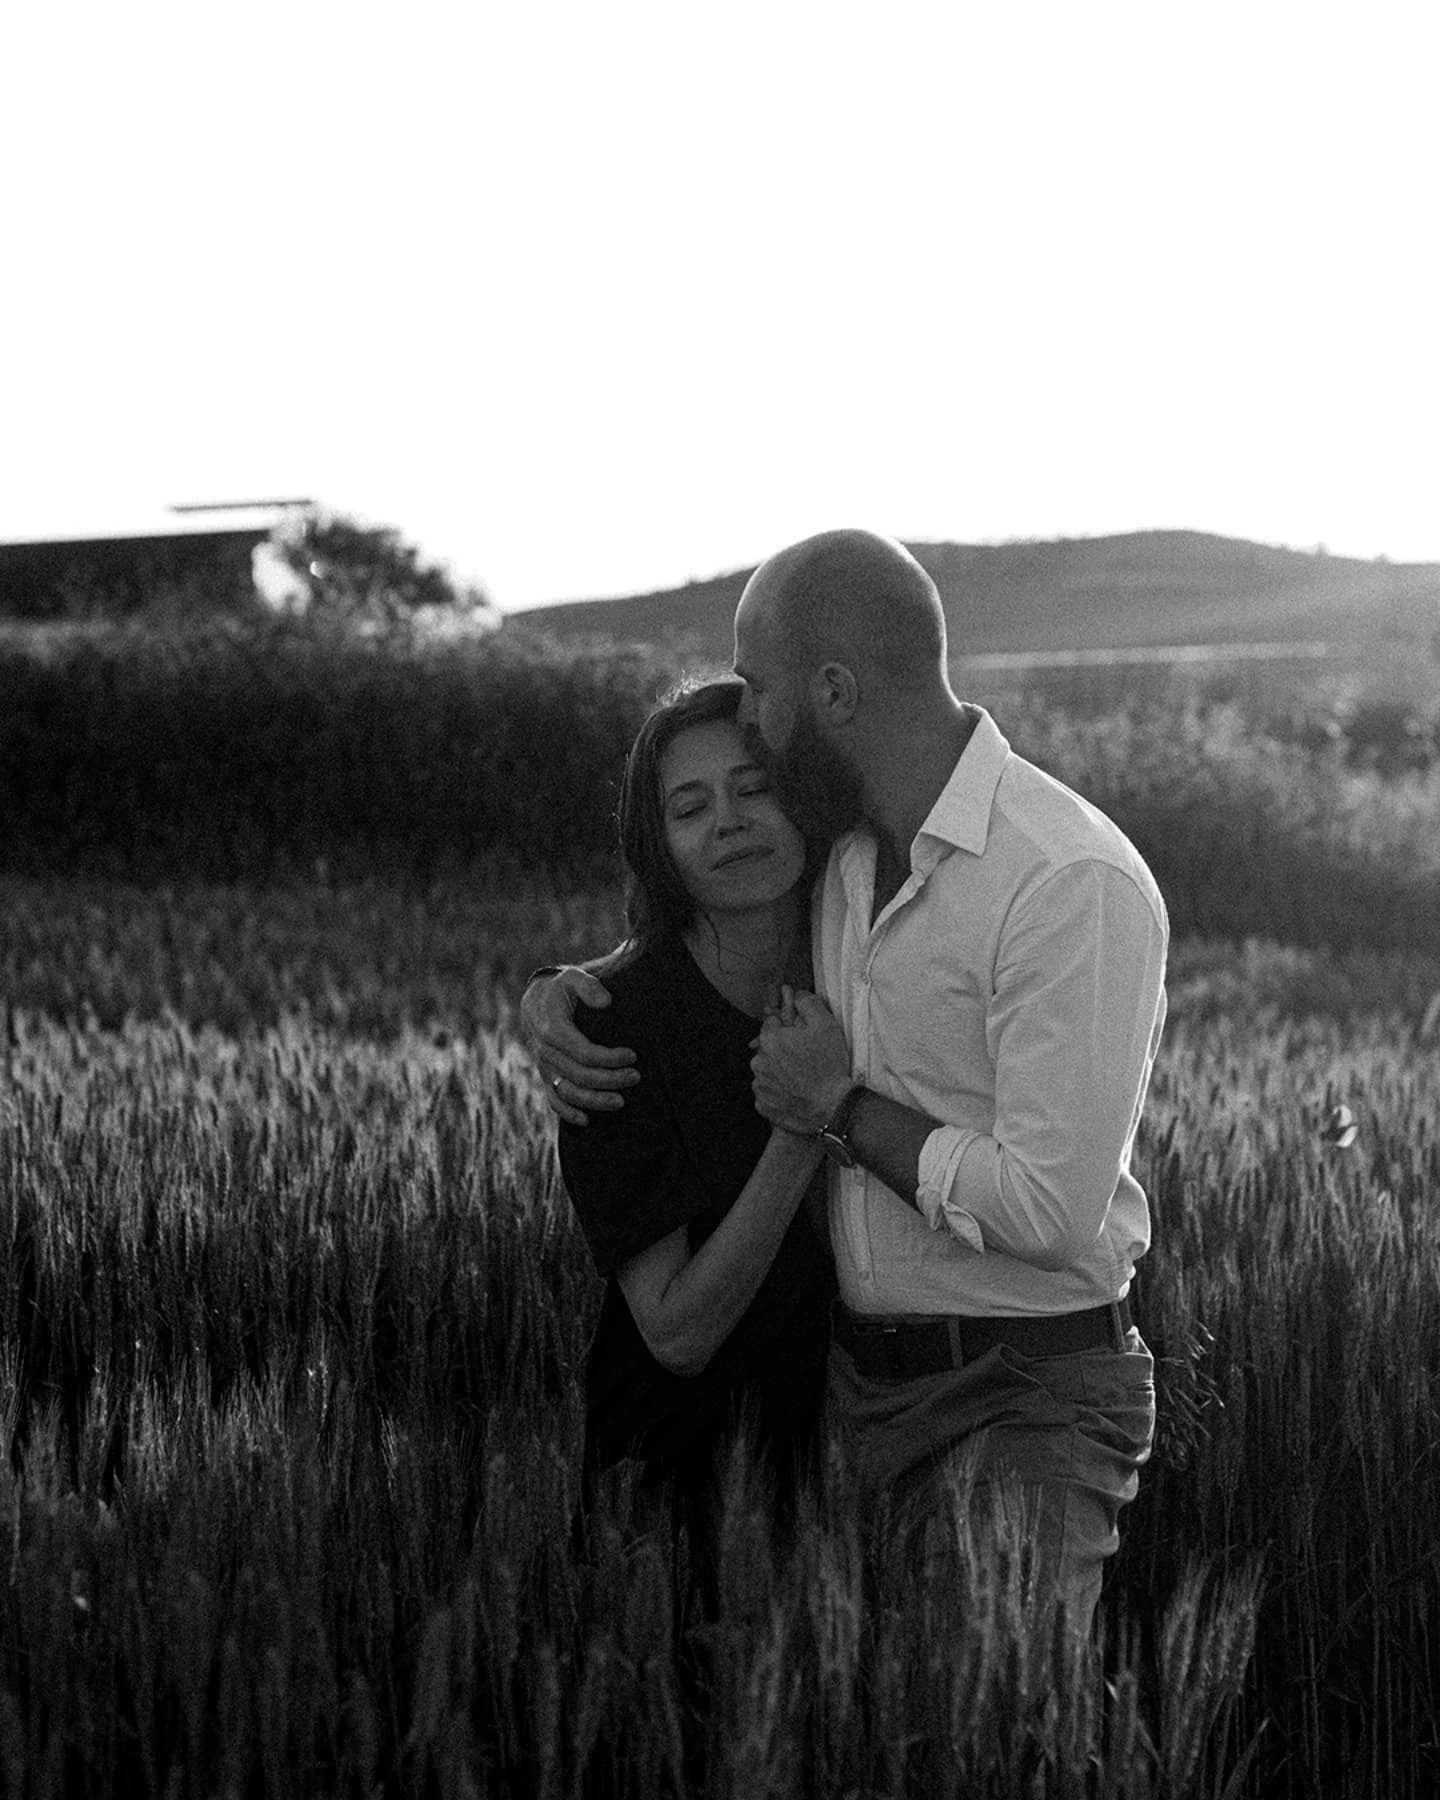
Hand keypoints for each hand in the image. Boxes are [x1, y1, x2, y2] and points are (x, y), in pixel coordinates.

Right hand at [520, 966, 638, 1125]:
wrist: (537, 1002)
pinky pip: (553, 1100)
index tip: (633, 1055)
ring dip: (595, 1101)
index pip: (584, 1052)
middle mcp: (546, 1052)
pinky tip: (587, 1121)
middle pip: (580, 1076)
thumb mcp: (573, 977)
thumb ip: (589, 986)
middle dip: (610, 1079)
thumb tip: (606, 1002)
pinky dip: (568, 1113)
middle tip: (636, 1077)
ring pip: (568, 1093)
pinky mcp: (546, 1076)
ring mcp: (544, 1067)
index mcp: (553, 1030)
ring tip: (621, 1102)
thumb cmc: (562, 989)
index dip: (610, 1058)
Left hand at [751, 988, 852, 1135]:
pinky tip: (795, 1092)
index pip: (772, 1025)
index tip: (801, 1038)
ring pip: (767, 1072)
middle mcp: (758, 1062)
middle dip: (783, 1050)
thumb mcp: (825, 1024)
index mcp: (769, 1039)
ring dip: (779, 1072)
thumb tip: (797, 993)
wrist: (832, 1105)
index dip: (788, 1029)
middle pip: (768, 1049)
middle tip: (805, 1059)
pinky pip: (768, 1094)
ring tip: (801, 1078)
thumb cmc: (829, 1064)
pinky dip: (778, 1092)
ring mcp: (759, 1085)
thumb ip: (808, 1003)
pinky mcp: (763, 1105)